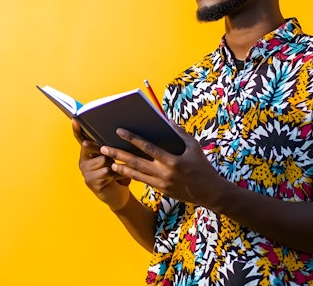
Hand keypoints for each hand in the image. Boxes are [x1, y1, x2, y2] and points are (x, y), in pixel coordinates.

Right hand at [72, 120, 130, 210]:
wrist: (118, 195)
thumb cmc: (116, 173)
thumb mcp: (112, 158)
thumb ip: (109, 147)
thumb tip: (116, 131)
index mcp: (87, 153)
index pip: (80, 139)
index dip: (77, 129)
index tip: (76, 119)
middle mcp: (83, 162)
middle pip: (91, 146)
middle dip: (104, 148)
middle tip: (113, 155)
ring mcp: (86, 172)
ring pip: (103, 159)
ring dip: (115, 164)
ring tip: (119, 170)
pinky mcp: (92, 182)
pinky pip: (107, 172)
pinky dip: (118, 173)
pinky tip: (121, 178)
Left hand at [99, 123, 227, 207]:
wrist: (209, 192)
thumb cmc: (202, 166)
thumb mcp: (193, 147)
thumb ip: (179, 133)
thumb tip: (167, 120)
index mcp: (172, 160)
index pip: (147, 147)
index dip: (132, 138)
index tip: (119, 131)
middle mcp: (164, 173)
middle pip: (135, 162)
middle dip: (118, 154)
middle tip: (103, 148)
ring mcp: (161, 184)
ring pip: (136, 175)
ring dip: (120, 168)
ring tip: (108, 161)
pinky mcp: (161, 190)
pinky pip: (143, 182)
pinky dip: (131, 176)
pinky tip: (122, 171)